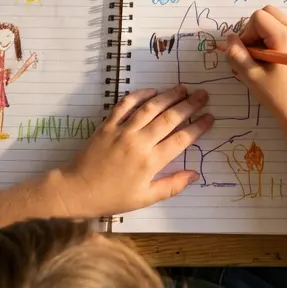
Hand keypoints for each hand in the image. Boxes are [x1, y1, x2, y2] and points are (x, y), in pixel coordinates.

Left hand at [55, 85, 212, 217]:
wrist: (74, 192)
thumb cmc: (111, 197)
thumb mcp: (143, 199)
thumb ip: (171, 186)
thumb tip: (194, 174)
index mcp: (150, 162)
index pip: (181, 140)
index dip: (198, 127)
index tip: (210, 117)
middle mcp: (139, 142)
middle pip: (170, 118)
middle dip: (189, 105)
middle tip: (203, 94)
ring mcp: (122, 131)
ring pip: (151, 107)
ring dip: (169, 96)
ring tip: (183, 88)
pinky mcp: (108, 125)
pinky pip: (126, 105)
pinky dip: (140, 95)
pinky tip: (152, 91)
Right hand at [226, 6, 286, 129]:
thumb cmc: (278, 96)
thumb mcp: (252, 76)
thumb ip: (237, 54)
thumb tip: (229, 38)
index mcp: (286, 36)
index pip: (259, 16)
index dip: (247, 32)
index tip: (246, 53)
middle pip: (269, 13)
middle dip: (255, 29)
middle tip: (252, 53)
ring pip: (277, 21)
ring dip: (264, 34)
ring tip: (260, 59)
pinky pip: (285, 30)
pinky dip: (273, 38)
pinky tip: (271, 61)